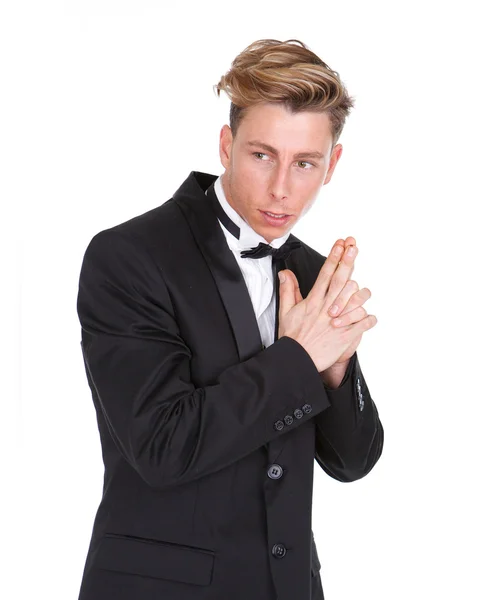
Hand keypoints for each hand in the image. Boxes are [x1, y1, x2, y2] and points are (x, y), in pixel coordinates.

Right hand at [277, 238, 376, 372]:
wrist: (297, 359)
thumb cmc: (292, 337)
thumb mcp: (286, 312)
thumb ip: (288, 290)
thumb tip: (285, 273)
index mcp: (313, 301)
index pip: (325, 274)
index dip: (334, 258)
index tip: (341, 245)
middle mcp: (326, 308)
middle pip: (340, 280)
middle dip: (347, 261)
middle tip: (354, 247)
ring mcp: (337, 321)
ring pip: (355, 301)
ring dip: (362, 294)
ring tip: (365, 290)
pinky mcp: (345, 335)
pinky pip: (362, 324)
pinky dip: (368, 320)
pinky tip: (370, 317)